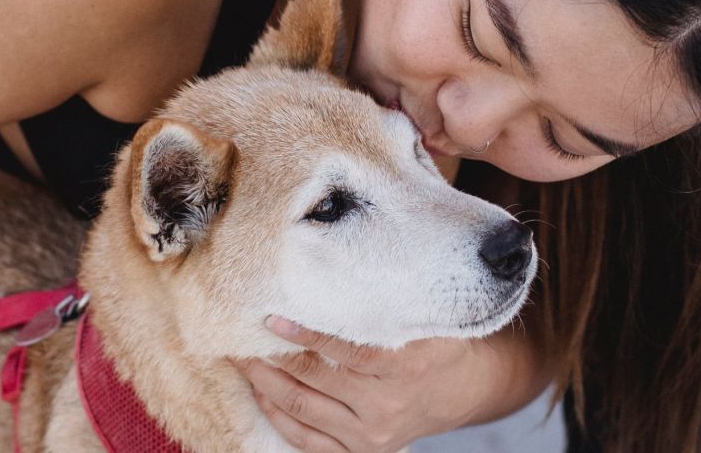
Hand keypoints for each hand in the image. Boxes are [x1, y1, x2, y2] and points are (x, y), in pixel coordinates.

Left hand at [234, 316, 483, 452]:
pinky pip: (308, 441)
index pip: (348, 351)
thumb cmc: (435, 344)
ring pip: (304, 409)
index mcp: (405, 366)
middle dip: (273, 356)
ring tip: (242, 359)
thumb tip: (342, 266)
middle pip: (316, 379)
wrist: (460, 391)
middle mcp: (386, 405)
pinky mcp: (362, 452)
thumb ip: (390, 303)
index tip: (273, 317)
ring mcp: (372, 434)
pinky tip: (260, 393)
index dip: (307, 335)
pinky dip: (278, 416)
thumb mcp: (426, 319)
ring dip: (265, 384)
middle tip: (241, 333)